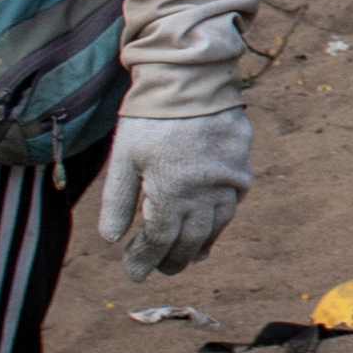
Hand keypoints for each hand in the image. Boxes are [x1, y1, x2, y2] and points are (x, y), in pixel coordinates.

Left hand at [92, 112, 254, 276]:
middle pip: (189, 242)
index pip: (158, 241)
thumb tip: (111, 240)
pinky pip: (232, 206)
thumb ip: (117, 201)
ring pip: (215, 228)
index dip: (144, 260)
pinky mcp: (242, 169)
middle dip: (172, 260)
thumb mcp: (123, 158)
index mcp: (171, 193)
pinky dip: (219, 223)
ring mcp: (228, 183)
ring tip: (187, 257)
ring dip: (198, 246)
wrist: (191, 79)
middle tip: (160, 269)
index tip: (133, 273)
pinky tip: (211, 227)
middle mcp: (203, 194)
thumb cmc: (150, 118)